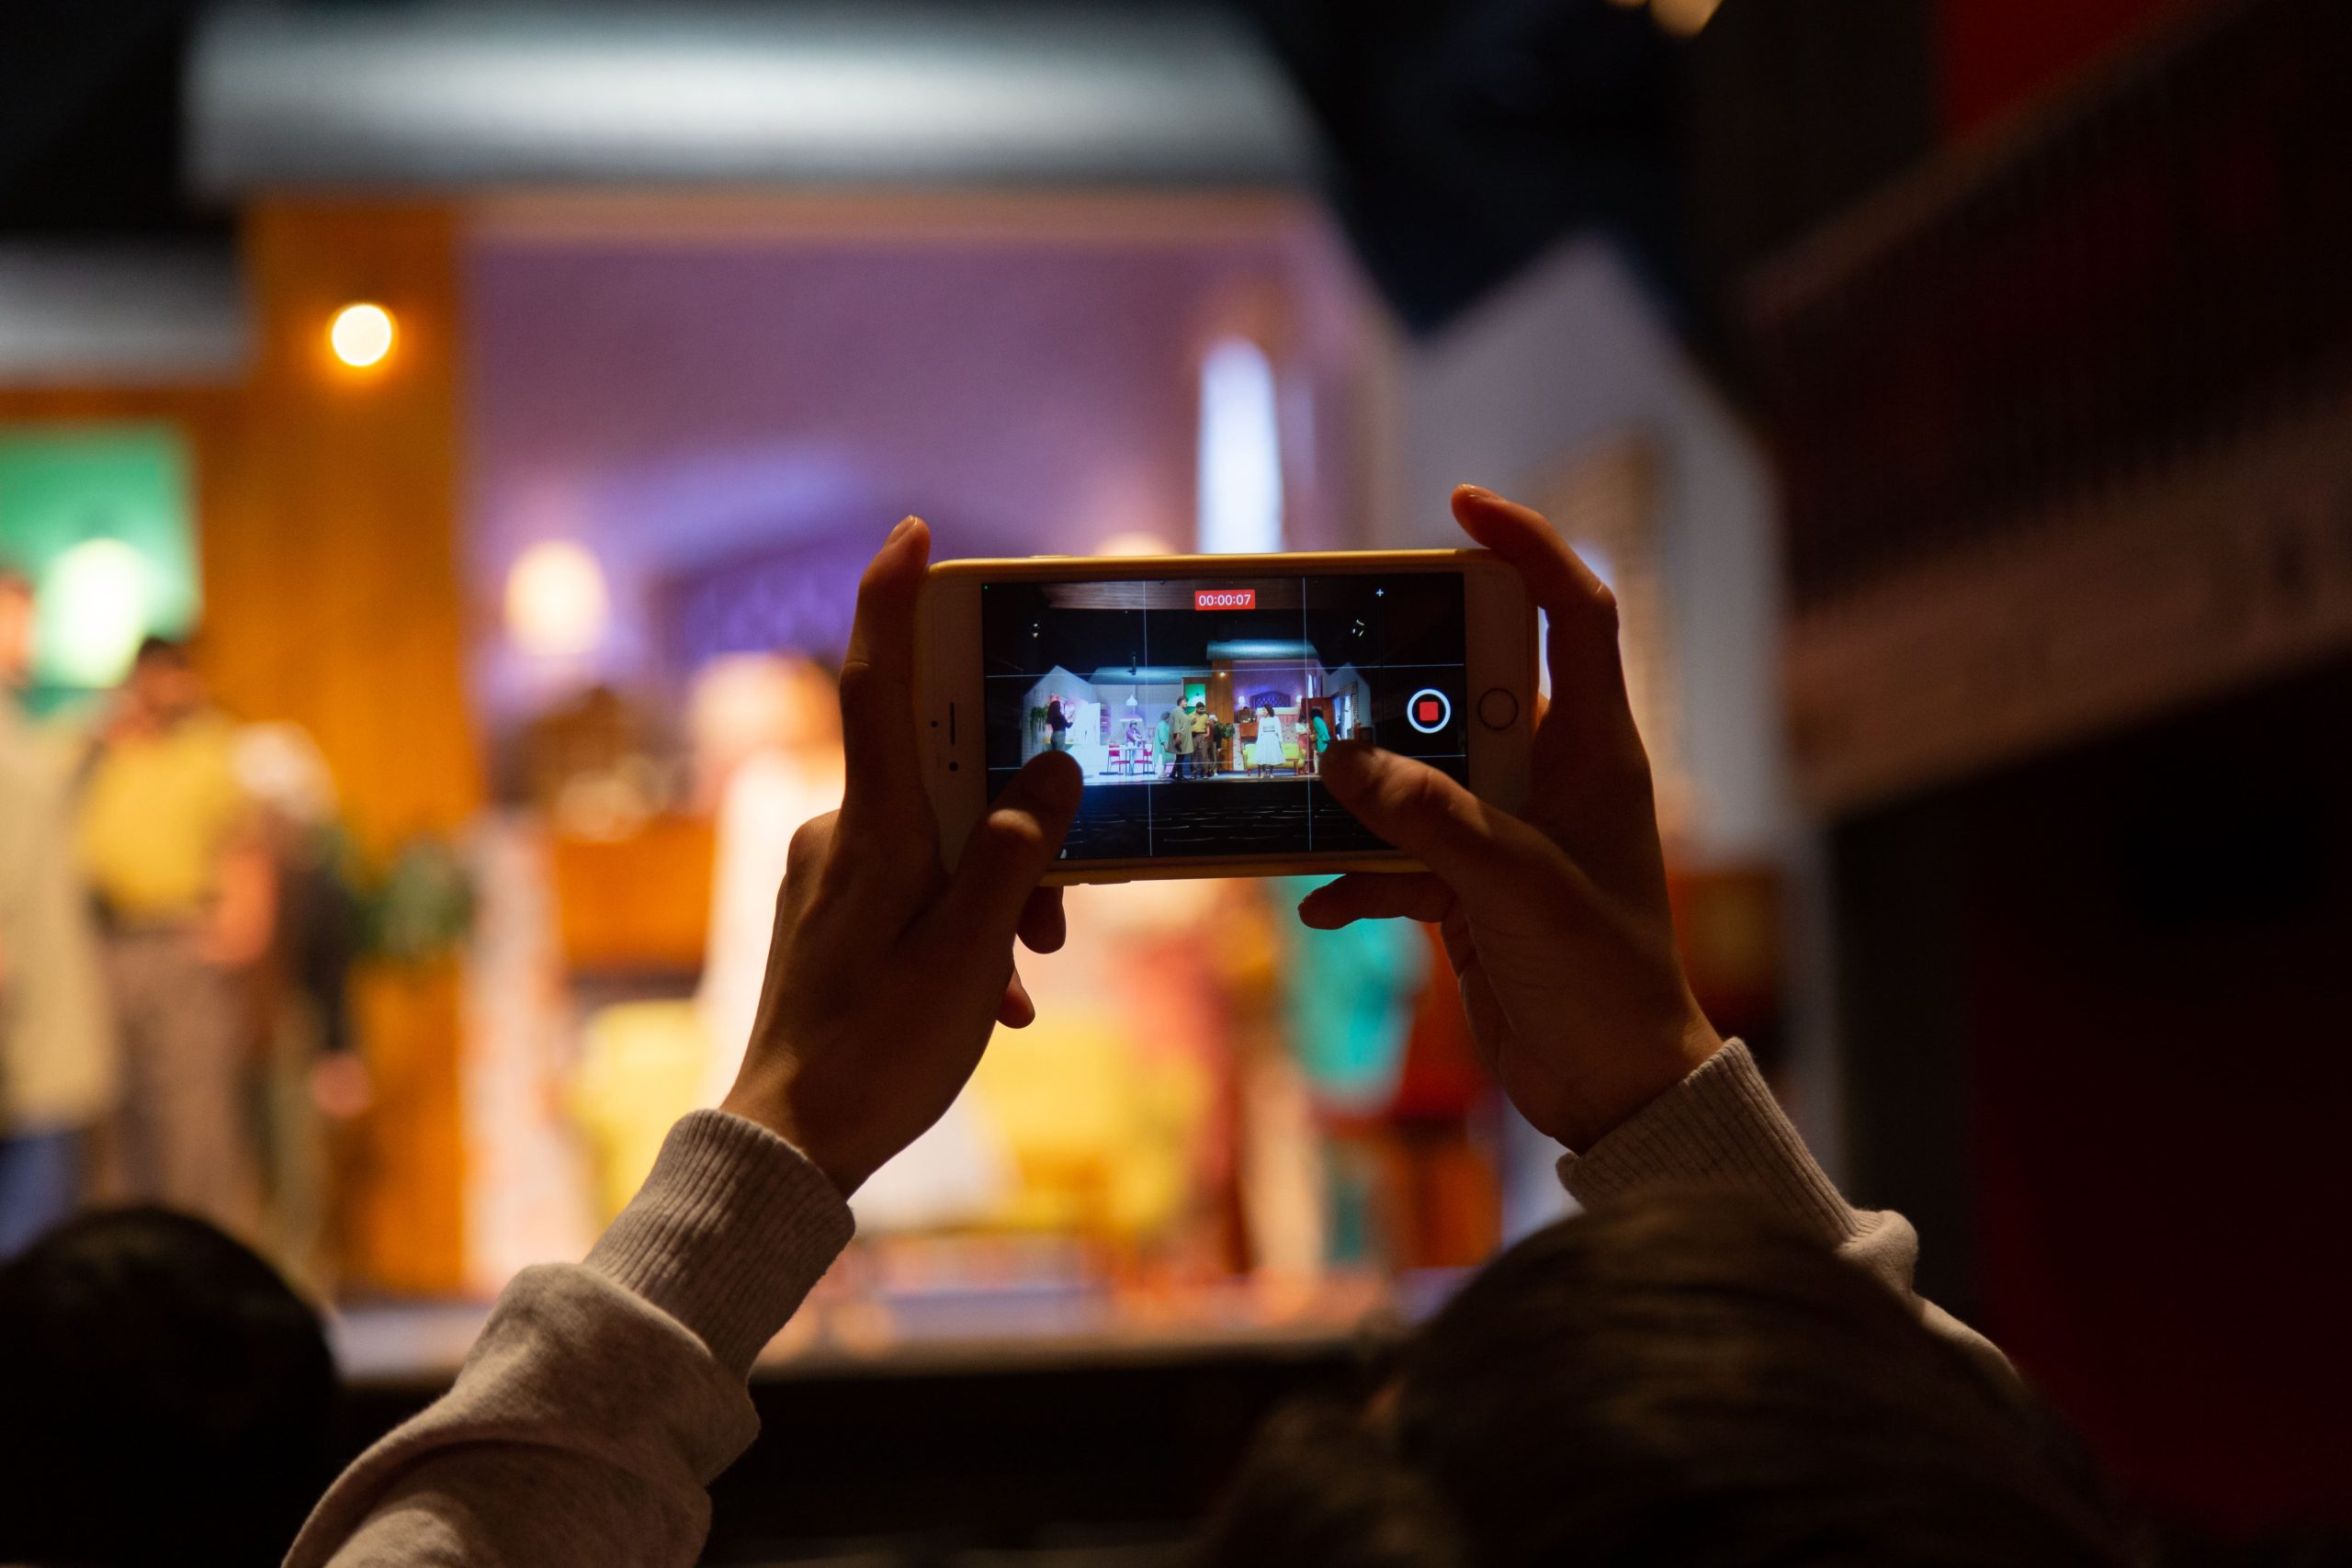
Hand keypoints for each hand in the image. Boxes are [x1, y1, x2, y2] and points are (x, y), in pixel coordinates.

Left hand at [720, 517, 1081, 1194]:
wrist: (786, 1148)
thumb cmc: (877, 1053)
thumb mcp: (968, 952)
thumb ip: (1015, 852)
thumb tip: (1052, 769)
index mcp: (871, 829)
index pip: (878, 684)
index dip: (894, 601)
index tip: (911, 533)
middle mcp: (840, 833)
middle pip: (943, 780)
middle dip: (1015, 824)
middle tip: (1056, 911)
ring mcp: (831, 876)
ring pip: (940, 843)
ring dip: (998, 894)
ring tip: (1023, 974)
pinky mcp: (830, 917)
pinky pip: (916, 891)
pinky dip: (964, 928)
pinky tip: (992, 998)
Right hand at [1299, 485, 1721, 1151]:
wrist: (1614, 1091)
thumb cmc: (1601, 980)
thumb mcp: (1513, 886)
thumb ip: (1428, 816)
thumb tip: (1344, 756)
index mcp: (1594, 751)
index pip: (1573, 614)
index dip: (1527, 547)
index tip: (1459, 505)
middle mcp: (1551, 779)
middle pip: (1469, 687)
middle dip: (1401, 681)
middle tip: (1336, 660)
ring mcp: (1507, 836)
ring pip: (1419, 777)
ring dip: (1364, 791)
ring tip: (1304, 786)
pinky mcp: (1471, 893)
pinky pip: (1399, 859)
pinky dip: (1359, 877)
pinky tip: (1324, 906)